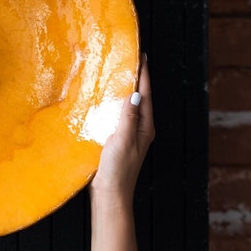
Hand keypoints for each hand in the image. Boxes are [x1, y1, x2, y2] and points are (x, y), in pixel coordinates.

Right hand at [89, 56, 153, 204]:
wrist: (110, 194)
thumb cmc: (118, 169)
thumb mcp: (123, 139)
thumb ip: (128, 116)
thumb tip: (135, 94)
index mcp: (145, 127)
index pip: (145, 95)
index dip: (143, 74)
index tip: (141, 56)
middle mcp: (140, 129)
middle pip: (140, 98)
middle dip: (135, 79)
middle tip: (129, 59)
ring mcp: (129, 135)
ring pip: (129, 107)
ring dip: (124, 91)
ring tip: (117, 74)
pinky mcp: (117, 140)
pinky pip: (118, 116)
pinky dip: (114, 104)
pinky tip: (105, 100)